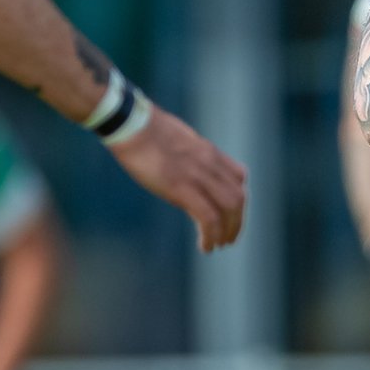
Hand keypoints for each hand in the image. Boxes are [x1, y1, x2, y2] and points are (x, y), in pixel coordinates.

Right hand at [110, 106, 247, 252]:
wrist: (129, 122)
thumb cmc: (142, 129)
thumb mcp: (175, 140)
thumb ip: (187, 155)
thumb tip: (183, 168)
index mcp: (208, 151)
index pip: (239, 176)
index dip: (239, 199)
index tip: (231, 214)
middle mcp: (209, 163)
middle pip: (238, 197)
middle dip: (237, 222)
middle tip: (228, 238)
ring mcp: (197, 175)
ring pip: (229, 209)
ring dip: (227, 231)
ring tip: (219, 245)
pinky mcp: (181, 187)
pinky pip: (208, 217)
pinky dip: (211, 235)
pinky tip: (206, 247)